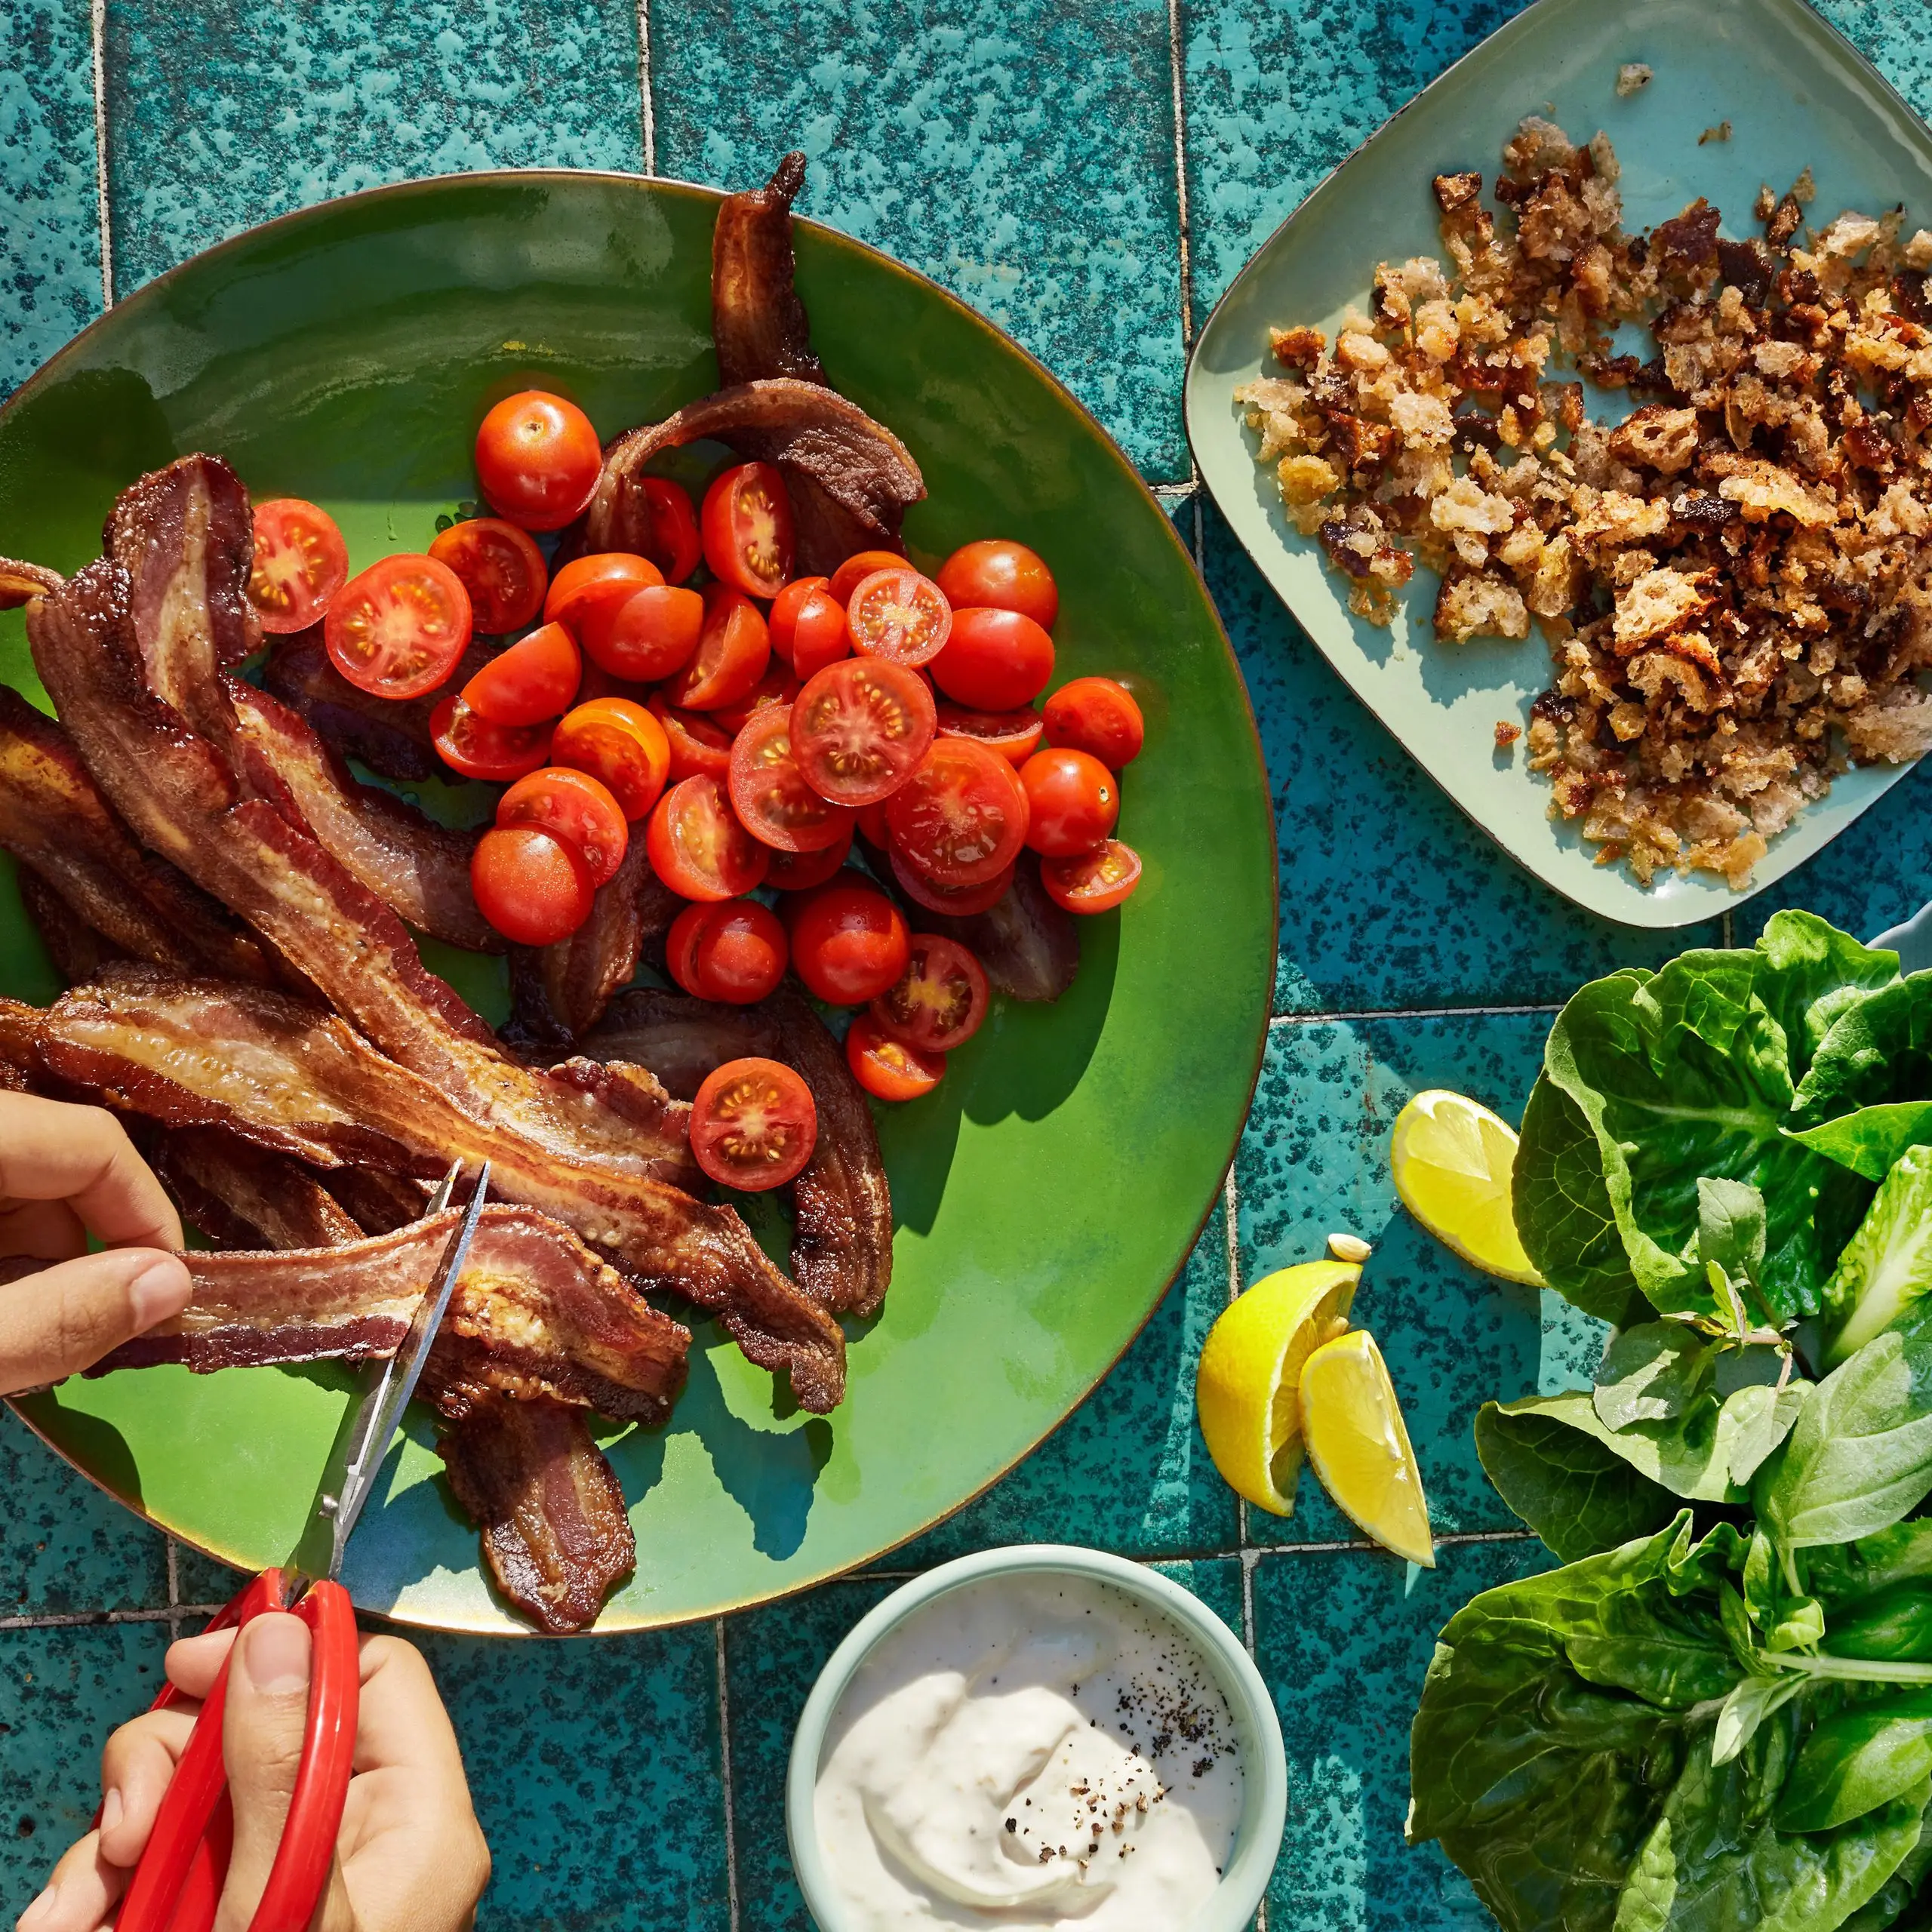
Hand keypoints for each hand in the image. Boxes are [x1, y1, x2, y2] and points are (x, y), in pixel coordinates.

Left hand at [0, 1092, 190, 1396]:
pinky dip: (1, 1253)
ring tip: (11, 1332)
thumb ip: (54, 1317)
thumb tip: (173, 1287)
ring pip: (22, 1181)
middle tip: (65, 1337)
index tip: (163, 1297)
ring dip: (34, 1257)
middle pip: (57, 1162)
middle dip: (80, 1250)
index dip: (145, 1215)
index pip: (92, 1142)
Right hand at [17, 1615, 489, 1931]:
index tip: (196, 1670)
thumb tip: (281, 1631)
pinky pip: (153, 1868)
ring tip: (86, 1910)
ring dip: (114, 1845)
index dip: (288, 1655)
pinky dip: (99, 1895)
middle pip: (262, 1728)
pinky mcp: (214, 1916)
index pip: (374, 1680)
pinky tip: (70, 1928)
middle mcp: (353, 1839)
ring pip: (189, 1798)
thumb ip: (286, 1769)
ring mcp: (276, 1883)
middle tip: (124, 1828)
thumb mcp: (282, 1903)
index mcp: (415, 1824)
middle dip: (170, 1767)